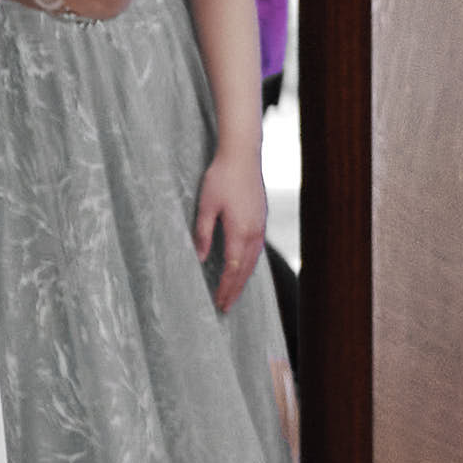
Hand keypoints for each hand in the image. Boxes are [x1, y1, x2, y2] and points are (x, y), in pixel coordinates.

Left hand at [193, 140, 267, 313]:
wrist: (243, 155)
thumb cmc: (221, 178)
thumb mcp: (206, 206)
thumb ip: (203, 234)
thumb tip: (201, 258)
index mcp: (239, 231)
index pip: (233, 269)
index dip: (225, 287)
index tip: (219, 302)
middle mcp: (254, 232)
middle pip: (246, 270)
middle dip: (235, 289)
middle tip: (226, 307)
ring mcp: (260, 226)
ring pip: (254, 261)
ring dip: (244, 279)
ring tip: (234, 292)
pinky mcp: (261, 219)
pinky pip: (257, 250)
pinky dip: (250, 265)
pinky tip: (244, 267)